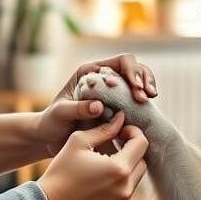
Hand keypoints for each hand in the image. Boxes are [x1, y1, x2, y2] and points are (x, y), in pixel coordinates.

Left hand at [36, 54, 157, 153]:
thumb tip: (99, 106)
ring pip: (138, 81)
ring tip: (150, 99)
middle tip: (146, 97)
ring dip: (148, 87)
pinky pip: (135, 100)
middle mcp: (104, 78)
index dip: (132, 71)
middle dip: (143, 79)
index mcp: (91, 72)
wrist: (51, 137)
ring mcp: (113, 92)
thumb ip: (78, 108)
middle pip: (134, 68)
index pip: (120, 62)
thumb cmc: (52, 122)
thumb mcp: (60, 113)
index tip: (136, 88)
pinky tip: (147, 109)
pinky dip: (144, 103)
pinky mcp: (118, 107)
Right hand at [38, 110, 148, 199]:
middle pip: (142, 162)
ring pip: (135, 180)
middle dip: (132, 151)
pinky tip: (100, 181)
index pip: (141, 143)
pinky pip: (125, 195)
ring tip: (106, 163)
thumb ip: (104, 129)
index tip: (121, 131)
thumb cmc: (61, 169)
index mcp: (119, 168)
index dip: (133, 132)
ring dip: (126, 168)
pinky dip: (118, 186)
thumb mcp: (79, 141)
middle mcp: (125, 189)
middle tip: (116, 145)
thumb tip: (120, 118)